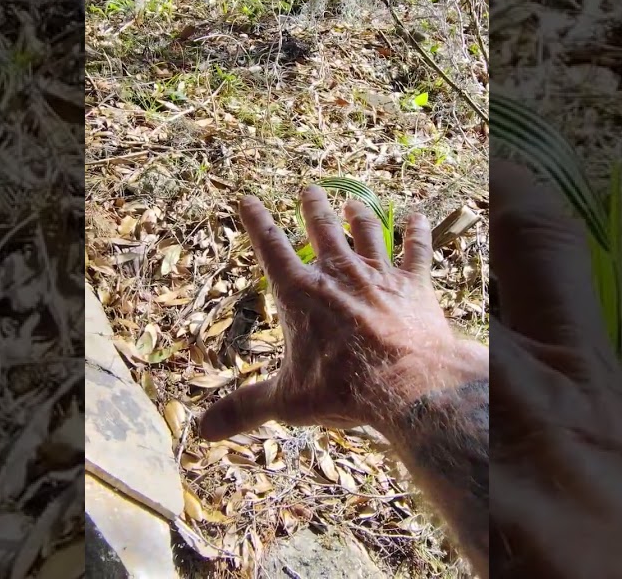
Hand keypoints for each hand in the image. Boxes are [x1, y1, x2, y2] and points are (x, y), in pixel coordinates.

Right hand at [199, 186, 466, 440]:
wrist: (408, 383)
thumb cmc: (343, 389)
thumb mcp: (286, 401)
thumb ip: (245, 409)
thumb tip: (204, 430)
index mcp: (300, 292)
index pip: (271, 246)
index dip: (257, 220)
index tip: (248, 199)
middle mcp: (338, 272)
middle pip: (322, 228)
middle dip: (313, 206)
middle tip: (309, 190)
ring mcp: (378, 274)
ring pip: (367, 231)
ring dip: (358, 214)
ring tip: (352, 202)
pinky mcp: (414, 284)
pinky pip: (416, 249)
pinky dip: (417, 232)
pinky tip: (418, 218)